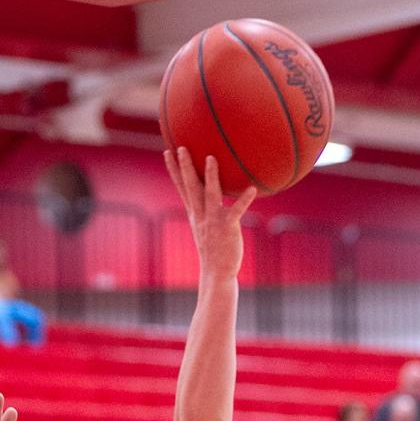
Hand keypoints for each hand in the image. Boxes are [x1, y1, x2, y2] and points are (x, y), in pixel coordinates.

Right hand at [165, 148, 256, 280]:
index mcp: (195, 214)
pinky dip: (244, 200)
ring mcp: (213, 220)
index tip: (167, 152)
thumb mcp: (206, 228)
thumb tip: (214, 198)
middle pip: (190, 187)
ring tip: (211, 158)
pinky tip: (252, 189)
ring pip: (210, 194)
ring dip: (210, 176)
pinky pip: (236, 211)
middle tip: (181, 147)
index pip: (181, 188)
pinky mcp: (227, 227)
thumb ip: (207, 212)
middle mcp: (200, 215)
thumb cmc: (215, 250)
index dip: (173, 170)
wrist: (217, 273)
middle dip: (185, 167)